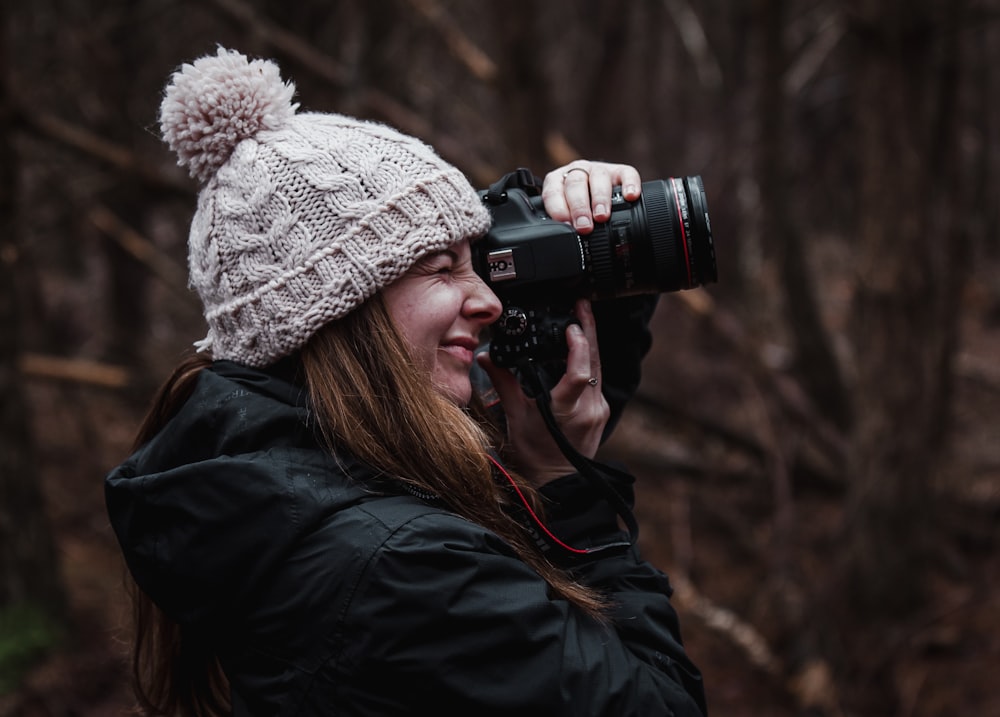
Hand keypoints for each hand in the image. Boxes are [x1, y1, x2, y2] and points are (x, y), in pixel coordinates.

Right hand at [477, 299, 609, 486]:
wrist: (557, 482)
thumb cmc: (534, 456)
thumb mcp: (515, 418)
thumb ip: (504, 384)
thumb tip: (486, 358)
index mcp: (565, 411)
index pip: (579, 374)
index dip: (578, 348)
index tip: (572, 326)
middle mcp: (588, 409)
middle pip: (594, 362)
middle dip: (589, 329)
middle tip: (582, 303)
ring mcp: (598, 409)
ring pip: (598, 368)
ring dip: (590, 342)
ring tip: (581, 316)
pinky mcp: (601, 410)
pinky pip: (597, 377)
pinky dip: (589, 359)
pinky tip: (581, 345)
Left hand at [540, 161, 642, 233]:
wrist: (595, 192)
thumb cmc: (577, 209)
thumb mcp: (566, 217)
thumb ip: (563, 226)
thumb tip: (562, 246)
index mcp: (557, 183)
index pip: (553, 192)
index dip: (558, 209)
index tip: (566, 225)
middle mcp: (577, 173)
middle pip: (576, 184)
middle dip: (579, 207)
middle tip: (584, 226)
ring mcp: (599, 171)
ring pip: (599, 178)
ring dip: (600, 198)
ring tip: (602, 216)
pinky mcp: (620, 172)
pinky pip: (626, 174)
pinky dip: (629, 184)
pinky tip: (630, 197)